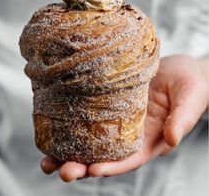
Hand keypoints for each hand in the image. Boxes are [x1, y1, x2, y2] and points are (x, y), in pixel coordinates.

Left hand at [40, 55, 207, 181]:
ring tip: (48, 160)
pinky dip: (73, 125)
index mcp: (151, 139)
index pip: (130, 159)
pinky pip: (91, 117)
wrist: (181, 68)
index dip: (112, 167)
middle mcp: (132, 133)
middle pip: (105, 156)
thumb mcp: (190, 100)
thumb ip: (182, 119)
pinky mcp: (111, 103)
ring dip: (70, 151)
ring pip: (93, 140)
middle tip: (60, 169)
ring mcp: (120, 119)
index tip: (92, 171)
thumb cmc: (191, 85)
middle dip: (82, 165)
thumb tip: (172, 139)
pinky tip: (55, 127)